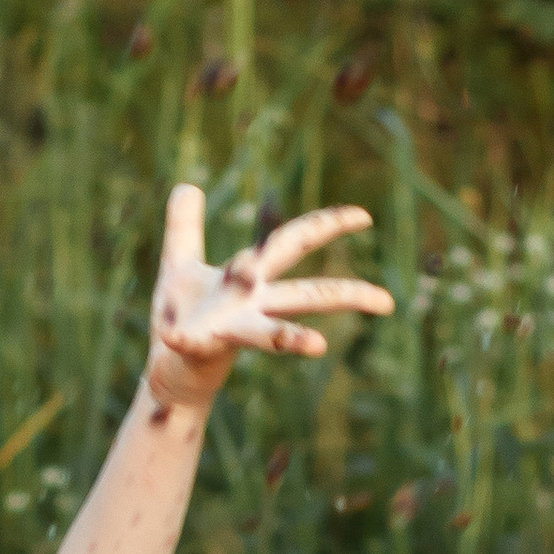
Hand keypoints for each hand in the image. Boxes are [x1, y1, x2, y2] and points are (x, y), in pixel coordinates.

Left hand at [144, 186, 393, 412]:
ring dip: (289, 338)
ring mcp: (227, 330)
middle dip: (345, 295)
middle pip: (306, 295)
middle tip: (387, 302)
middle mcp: (250, 305)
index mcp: (251, 277)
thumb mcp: (179, 263)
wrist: (165, 368)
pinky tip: (176, 336)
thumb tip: (186, 186)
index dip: (328, 225)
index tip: (364, 217)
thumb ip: (184, 227)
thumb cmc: (180, 316)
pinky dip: (183, 338)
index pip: (296, 242)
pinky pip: (193, 343)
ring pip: (267, 334)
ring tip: (317, 346)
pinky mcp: (196, 349)